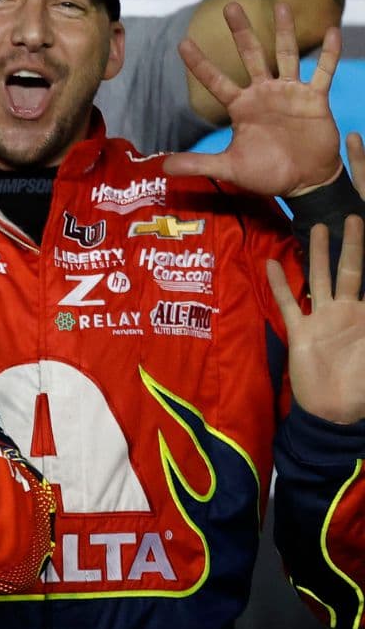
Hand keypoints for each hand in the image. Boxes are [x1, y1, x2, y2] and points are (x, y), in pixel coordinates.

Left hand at [165, 1, 341, 196]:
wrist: (305, 182)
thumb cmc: (267, 174)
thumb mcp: (230, 168)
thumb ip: (199, 163)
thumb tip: (163, 167)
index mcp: (241, 107)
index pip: (215, 80)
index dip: (200, 63)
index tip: (182, 42)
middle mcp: (263, 93)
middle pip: (250, 55)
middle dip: (241, 32)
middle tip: (229, 5)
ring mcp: (290, 93)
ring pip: (286, 54)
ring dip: (285, 31)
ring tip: (282, 4)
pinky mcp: (315, 99)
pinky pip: (323, 71)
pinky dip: (329, 53)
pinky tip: (331, 31)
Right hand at [268, 215, 364, 422]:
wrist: (335, 412)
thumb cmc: (363, 387)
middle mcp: (348, 312)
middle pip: (351, 271)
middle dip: (353, 245)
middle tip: (354, 217)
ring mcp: (322, 319)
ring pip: (320, 279)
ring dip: (318, 254)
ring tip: (317, 228)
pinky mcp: (301, 331)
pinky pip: (288, 302)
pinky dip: (279, 283)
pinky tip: (271, 263)